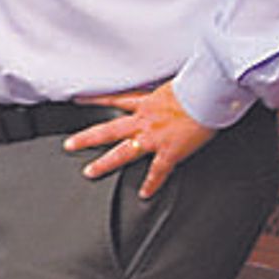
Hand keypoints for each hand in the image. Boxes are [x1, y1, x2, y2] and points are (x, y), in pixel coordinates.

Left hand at [68, 84, 215, 198]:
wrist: (209, 95)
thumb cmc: (199, 86)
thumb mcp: (175, 84)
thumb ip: (167, 91)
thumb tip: (173, 90)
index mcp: (147, 103)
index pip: (115, 100)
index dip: (96, 101)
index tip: (79, 102)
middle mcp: (145, 120)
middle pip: (108, 130)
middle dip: (86, 138)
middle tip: (69, 145)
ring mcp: (154, 138)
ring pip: (122, 152)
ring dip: (104, 163)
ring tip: (90, 172)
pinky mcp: (169, 151)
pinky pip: (157, 172)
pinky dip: (151, 184)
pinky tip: (144, 194)